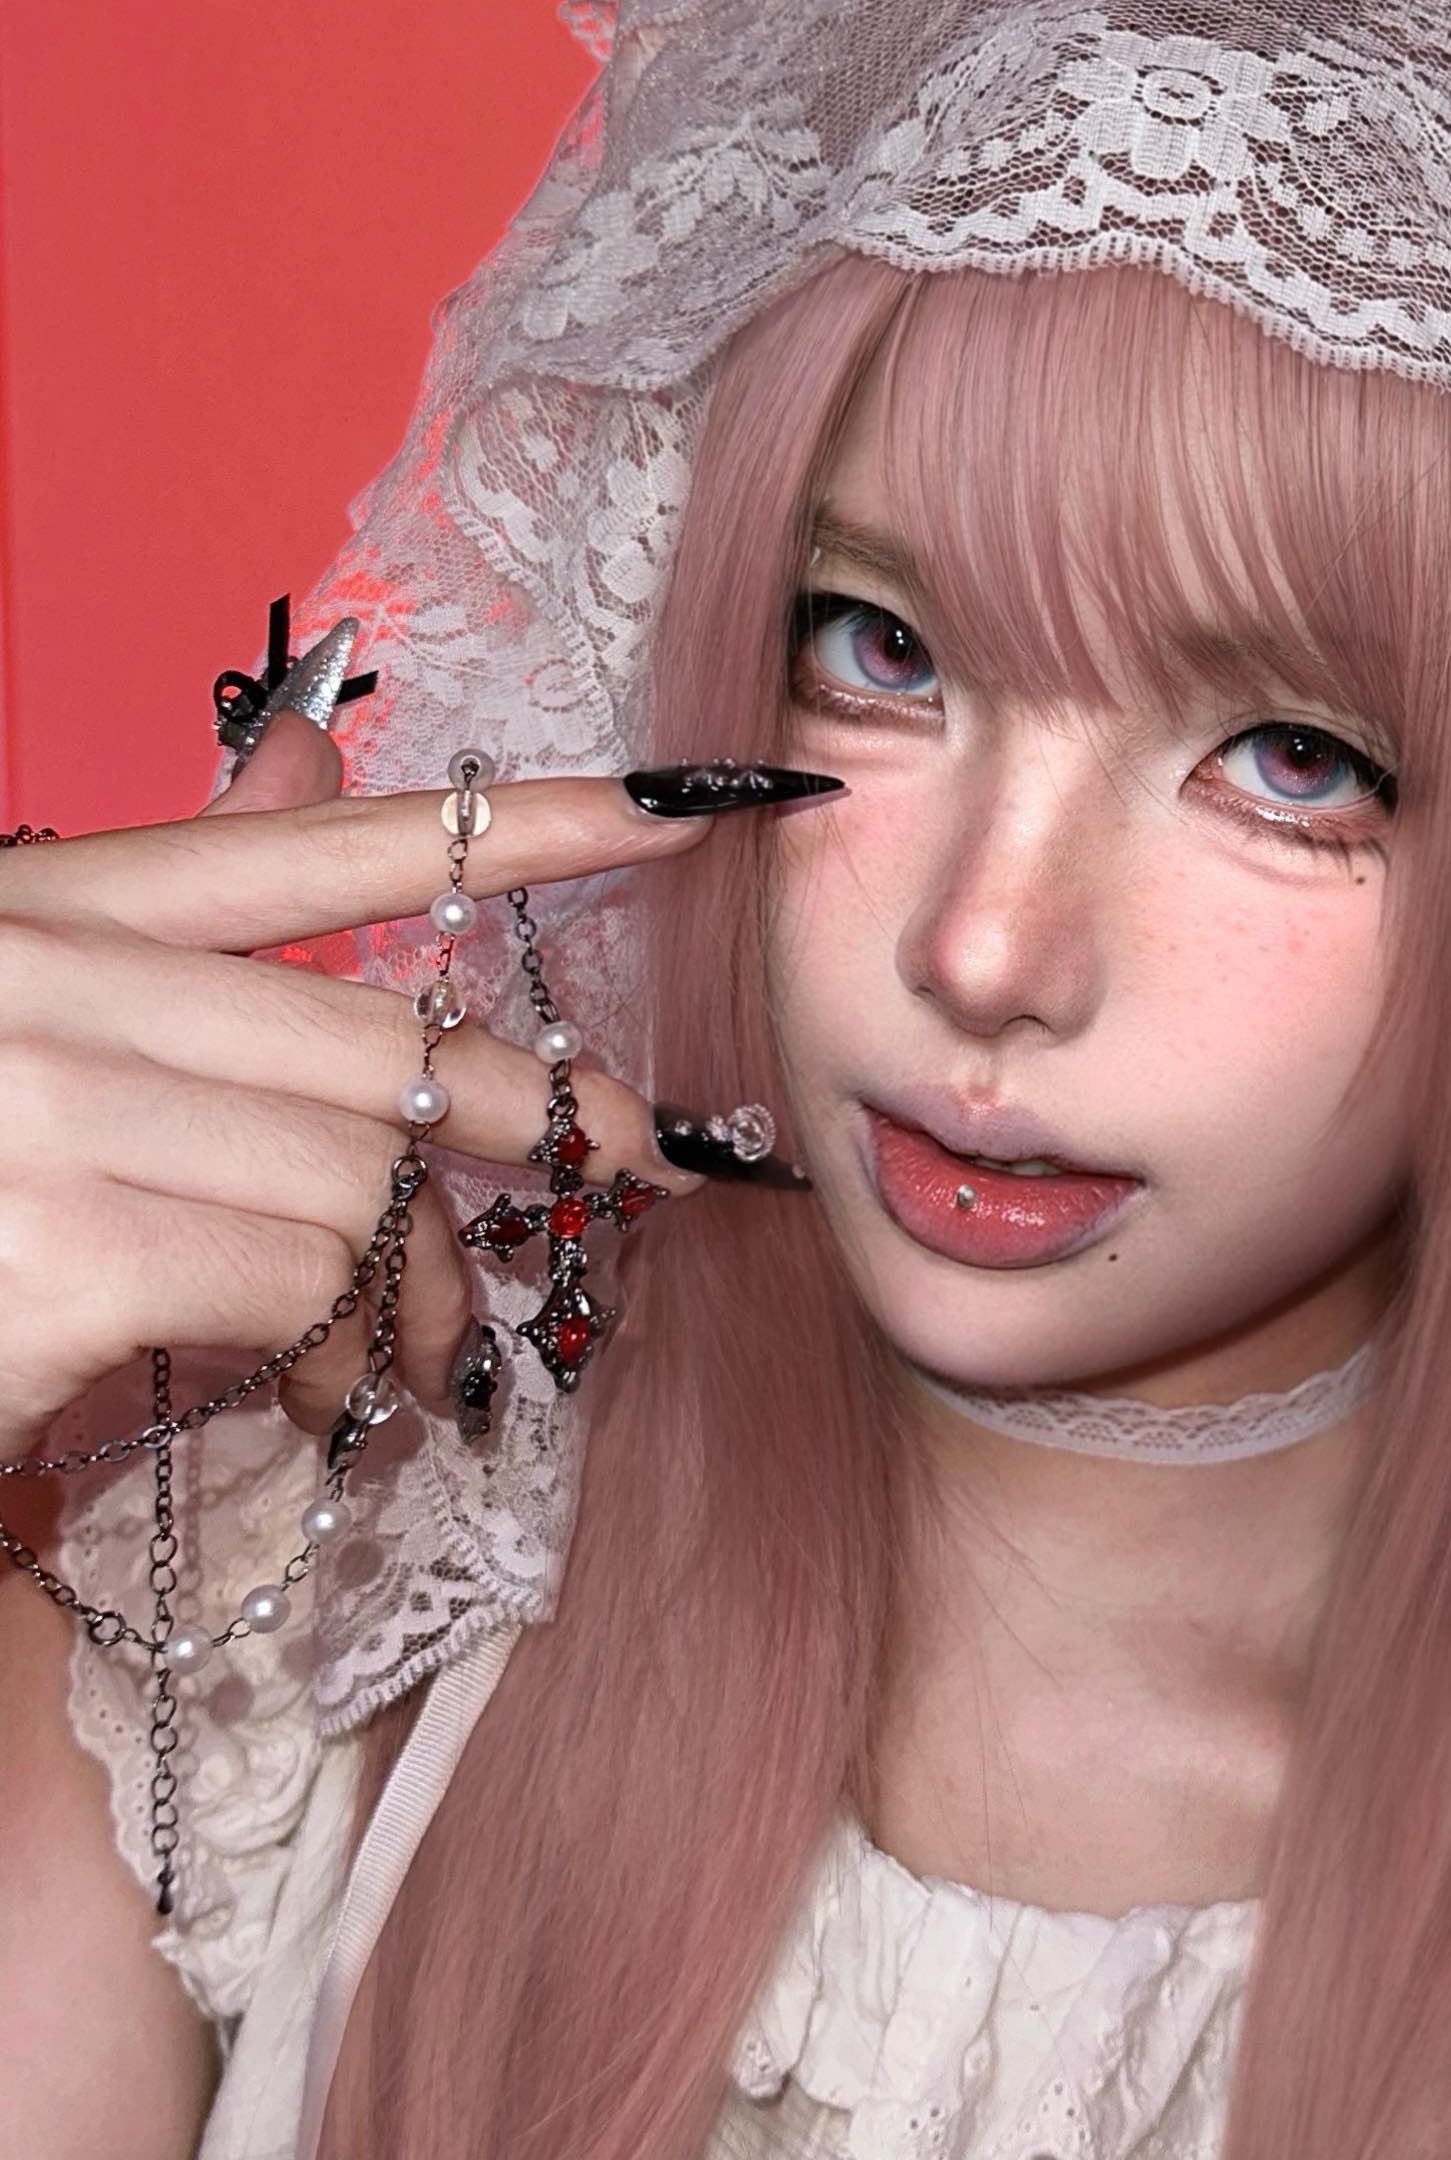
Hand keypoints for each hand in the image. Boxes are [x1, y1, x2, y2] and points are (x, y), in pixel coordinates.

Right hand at [0, 716, 784, 1459]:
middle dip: (539, 1116)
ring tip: (423, 1367)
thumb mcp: (26, 1033)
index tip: (678, 808)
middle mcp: (38, 980)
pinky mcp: (57, 1247)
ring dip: (423, 1294)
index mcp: (35, 915)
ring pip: (354, 1180)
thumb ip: (168, 925)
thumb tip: (307, 754)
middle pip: (368, 1040)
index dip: (508, 824)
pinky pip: (300, 1285)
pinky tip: (333, 1405)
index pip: (300, 843)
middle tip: (639, 1172)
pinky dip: (349, 1360)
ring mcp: (40, 1107)